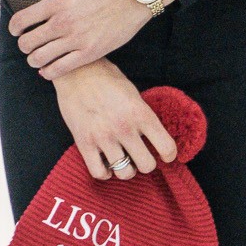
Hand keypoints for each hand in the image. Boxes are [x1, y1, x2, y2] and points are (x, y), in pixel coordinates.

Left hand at [11, 0, 157, 80]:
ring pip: (40, 58)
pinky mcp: (90, 53)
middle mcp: (63, 21)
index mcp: (58, 2)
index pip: (21, 20)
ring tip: (37, 59)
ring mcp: (76, 39)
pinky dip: (49, 72)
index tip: (16, 31)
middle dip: (24, 46)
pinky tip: (48, 70)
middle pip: (27, 42)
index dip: (14, 28)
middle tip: (28, 46)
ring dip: (35, 60)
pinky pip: (60, 69)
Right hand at [55, 61, 179, 179]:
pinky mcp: (84, 143)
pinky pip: (99, 173)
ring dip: (126, 169)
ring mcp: (103, 137)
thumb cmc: (107, 80)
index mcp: (141, 113)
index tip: (165, 155)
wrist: (76, 71)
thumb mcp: (133, 94)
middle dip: (146, 163)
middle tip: (141, 156)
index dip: (169, 155)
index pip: (167, 147)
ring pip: (125, 173)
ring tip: (123, 160)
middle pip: (147, 166)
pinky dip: (106, 173)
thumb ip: (143, 116)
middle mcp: (124, 128)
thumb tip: (154, 138)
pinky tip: (106, 164)